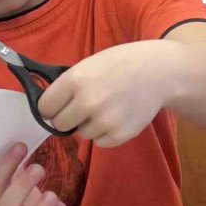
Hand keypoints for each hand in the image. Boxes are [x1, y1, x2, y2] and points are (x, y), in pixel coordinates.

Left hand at [37, 42, 170, 147]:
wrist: (160, 73)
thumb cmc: (122, 64)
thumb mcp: (90, 64)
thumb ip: (68, 85)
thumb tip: (47, 107)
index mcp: (76, 80)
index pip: (45, 107)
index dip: (50, 107)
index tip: (57, 105)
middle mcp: (88, 102)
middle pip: (59, 124)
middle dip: (67, 117)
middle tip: (81, 108)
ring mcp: (105, 121)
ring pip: (80, 134)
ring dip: (88, 125)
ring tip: (106, 109)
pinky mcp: (120, 135)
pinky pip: (99, 142)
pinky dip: (104, 133)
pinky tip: (116, 117)